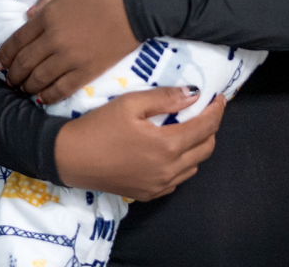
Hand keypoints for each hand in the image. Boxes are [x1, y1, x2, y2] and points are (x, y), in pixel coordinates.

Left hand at [0, 0, 138, 103]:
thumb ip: (47, 0)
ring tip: (22, 90)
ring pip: (40, 79)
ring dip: (27, 87)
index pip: (18, 40)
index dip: (5, 54)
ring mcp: (70, 58)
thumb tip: (29, 16)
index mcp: (47, 17)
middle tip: (9, 81)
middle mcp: (53, 40)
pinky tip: (42, 99)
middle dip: (13, 74)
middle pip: (25, 63)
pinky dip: (49, 96)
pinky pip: (62, 88)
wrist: (137, 1)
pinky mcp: (88, 71)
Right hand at [55, 88, 224, 200]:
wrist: (69, 158)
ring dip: (197, 147)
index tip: (219, 97)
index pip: (206, 127)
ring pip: (194, 167)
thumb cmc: (98, 127)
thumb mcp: (130, 103)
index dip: (216, 110)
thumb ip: (165, 98)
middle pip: (206, 149)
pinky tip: (170, 151)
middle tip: (204, 111)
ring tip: (188, 128)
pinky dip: (182, 164)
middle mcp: (169, 170)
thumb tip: (194, 94)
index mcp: (167, 146)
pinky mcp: (148, 194)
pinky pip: (177, 180)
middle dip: (211, 128)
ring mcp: (159, 186)